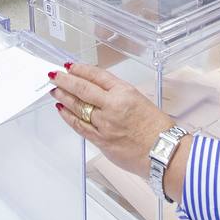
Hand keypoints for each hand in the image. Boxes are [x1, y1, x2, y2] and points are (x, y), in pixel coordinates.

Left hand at [50, 64, 176, 176]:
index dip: (81, 69)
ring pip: (77, 106)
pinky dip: (68, 117)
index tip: (71, 66)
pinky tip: (61, 110)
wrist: (164, 152)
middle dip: (65, 80)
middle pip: (82, 88)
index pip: (97, 75)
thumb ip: (119, 96)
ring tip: (55, 90)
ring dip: (63, 96)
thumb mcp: (140, 101)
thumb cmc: (158, 129)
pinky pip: (79, 126)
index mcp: (125, 92)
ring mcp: (104, 123)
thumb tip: (99, 94)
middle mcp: (113, 105)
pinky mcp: (100, 140)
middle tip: (55, 75)